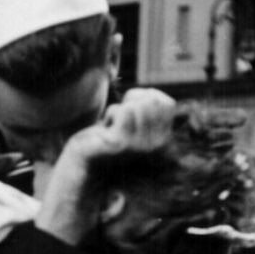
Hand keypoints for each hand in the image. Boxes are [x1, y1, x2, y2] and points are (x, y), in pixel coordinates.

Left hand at [61, 89, 175, 161]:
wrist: (86, 163)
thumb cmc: (110, 136)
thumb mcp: (136, 121)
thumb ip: (149, 108)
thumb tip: (152, 91)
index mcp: (163, 140)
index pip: (168, 104)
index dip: (148, 96)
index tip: (133, 105)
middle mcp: (157, 146)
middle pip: (153, 102)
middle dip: (134, 99)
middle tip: (120, 113)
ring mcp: (140, 146)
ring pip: (137, 106)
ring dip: (120, 108)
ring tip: (112, 124)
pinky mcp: (122, 144)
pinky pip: (122, 111)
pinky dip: (110, 113)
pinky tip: (106, 128)